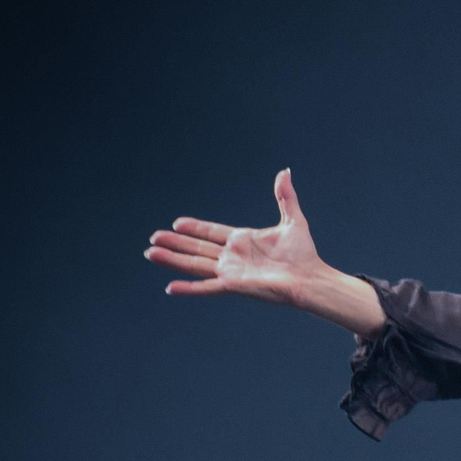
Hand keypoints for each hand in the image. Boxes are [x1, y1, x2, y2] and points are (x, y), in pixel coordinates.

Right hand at [145, 169, 320, 303]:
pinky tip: (170, 288)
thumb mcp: (292, 220)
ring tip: (150, 253)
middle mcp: (233, 256)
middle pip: (196, 247)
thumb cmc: (304, 254)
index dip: (194, 227)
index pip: (211, 232)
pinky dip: (189, 288)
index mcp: (243, 240)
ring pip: (194, 264)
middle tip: (153, 238)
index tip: (177, 222)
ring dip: (172, 259)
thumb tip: (285, 171)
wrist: (309, 277)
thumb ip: (285, 196)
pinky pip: (206, 286)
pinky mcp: (233, 285)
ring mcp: (231, 271)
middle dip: (175, 243)